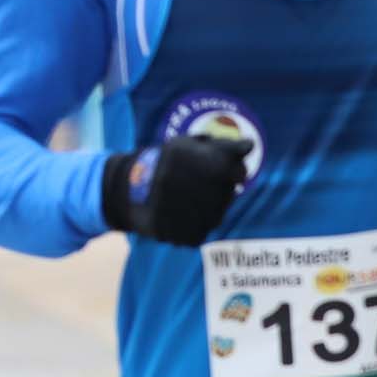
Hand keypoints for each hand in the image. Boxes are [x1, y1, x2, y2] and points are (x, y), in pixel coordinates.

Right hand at [101, 134, 250, 246]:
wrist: (126, 188)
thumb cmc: (166, 162)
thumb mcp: (189, 144)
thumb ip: (222, 145)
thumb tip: (250, 146)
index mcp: (194, 158)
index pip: (238, 171)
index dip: (233, 171)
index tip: (224, 169)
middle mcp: (190, 183)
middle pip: (229, 194)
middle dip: (221, 189)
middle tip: (199, 184)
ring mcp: (183, 210)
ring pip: (217, 215)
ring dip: (209, 208)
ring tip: (188, 199)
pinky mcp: (180, 232)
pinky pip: (201, 232)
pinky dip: (196, 225)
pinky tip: (181, 214)